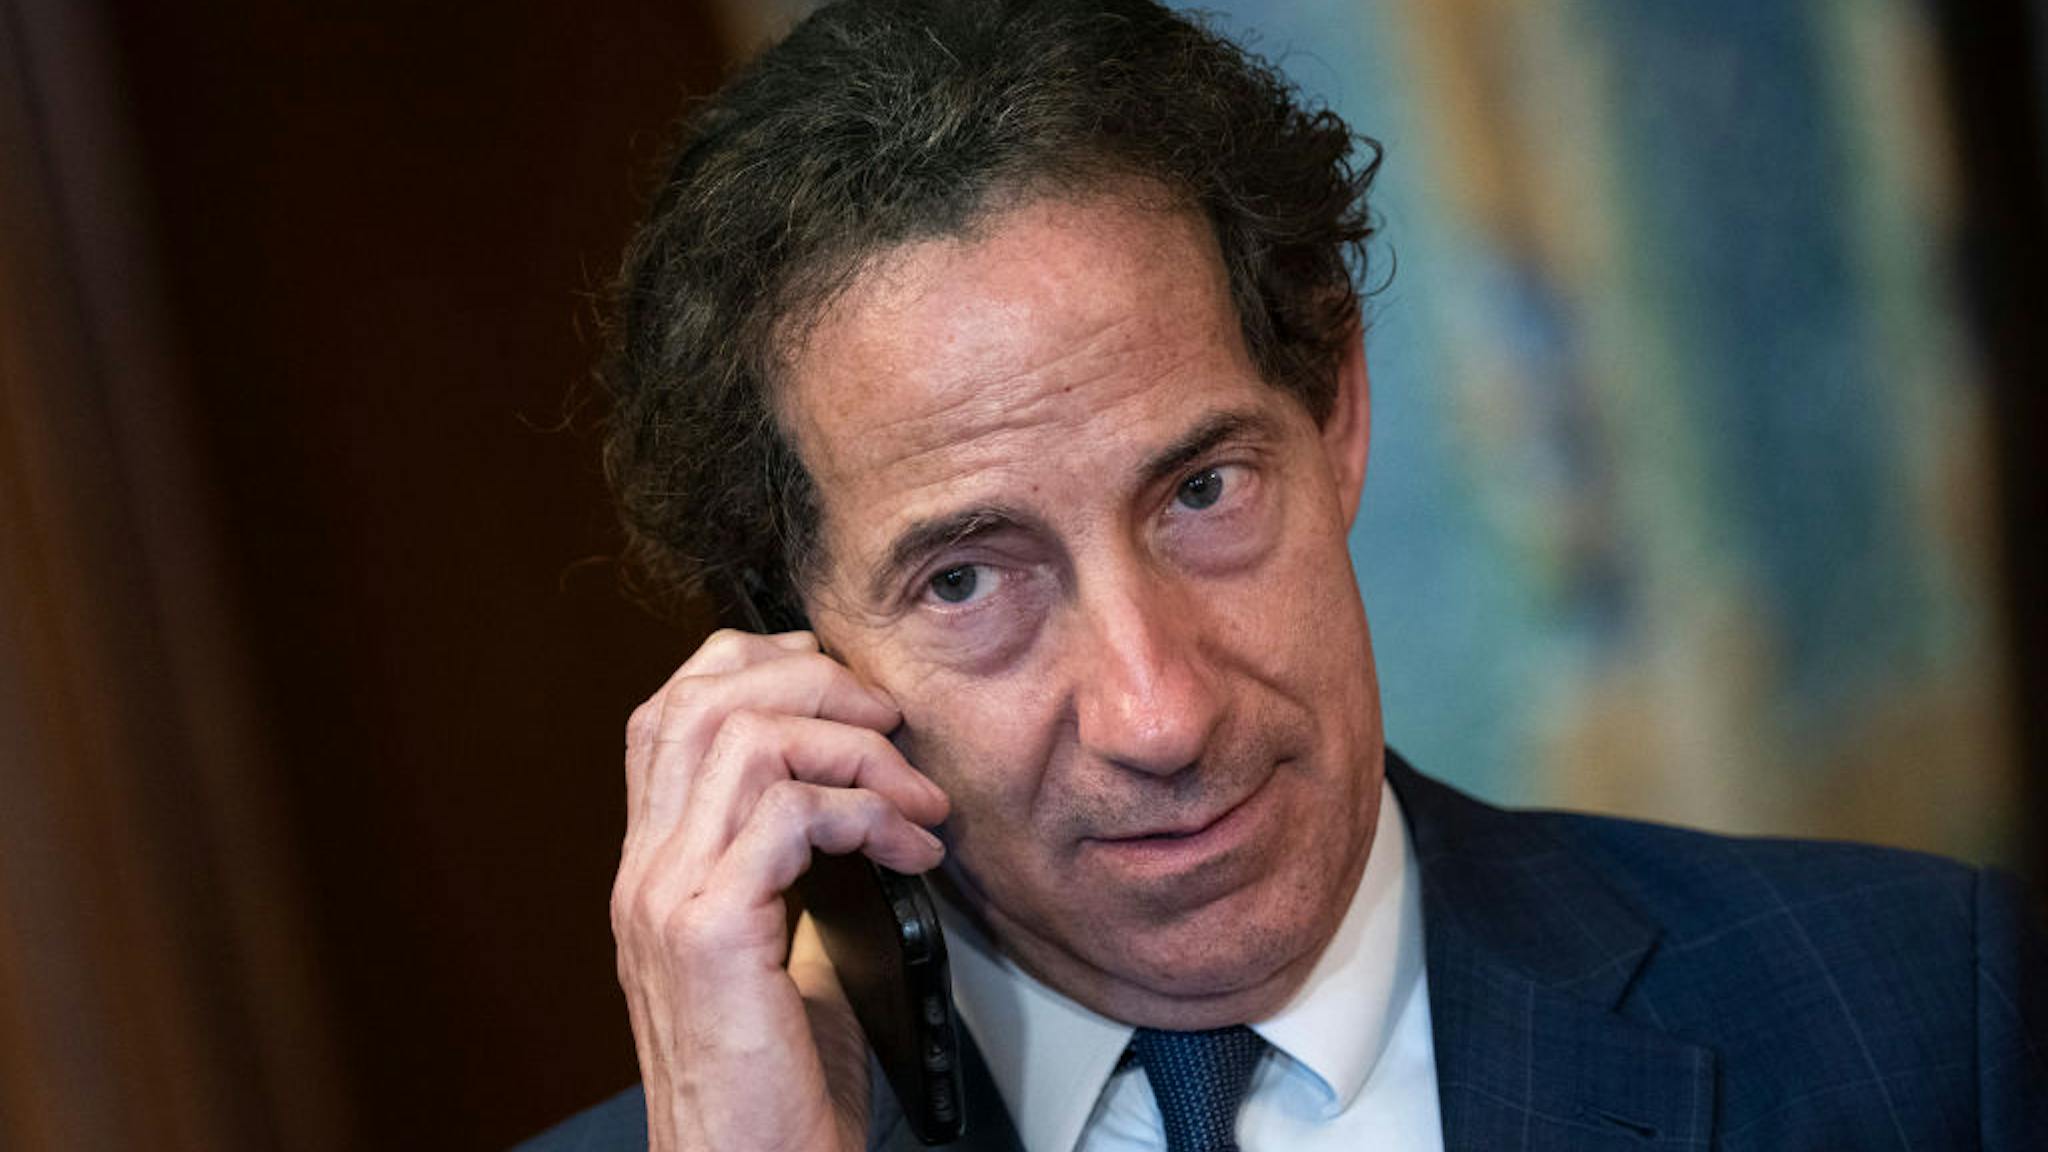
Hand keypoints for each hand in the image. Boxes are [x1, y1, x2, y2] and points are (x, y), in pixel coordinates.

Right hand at [609, 628, 949, 1151]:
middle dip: (817, 686)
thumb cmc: (780, 1082)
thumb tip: (870, 797)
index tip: (849, 692)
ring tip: (919, 801)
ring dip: (857, 750)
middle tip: (893, 728)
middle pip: (703, 698)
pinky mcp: (711, 933)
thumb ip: (798, 868)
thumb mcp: (785, 951)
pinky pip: (791, 814)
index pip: (669, 708)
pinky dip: (869, 813)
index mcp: (655, 867)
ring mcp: (668, 898)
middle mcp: (646, 871)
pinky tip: (912, 851)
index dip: (760, 667)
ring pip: (748, 738)